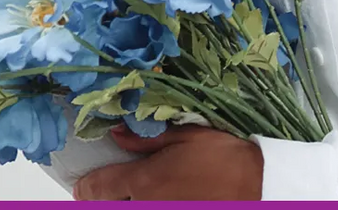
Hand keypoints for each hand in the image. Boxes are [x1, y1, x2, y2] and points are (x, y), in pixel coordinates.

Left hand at [72, 123, 263, 200]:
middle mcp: (146, 207)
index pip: (100, 188)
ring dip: (127, 203)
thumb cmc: (223, 155)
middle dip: (100, 199)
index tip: (82, 184)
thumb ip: (146, 140)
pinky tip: (157, 197)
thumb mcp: (186, 136)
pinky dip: (147, 205)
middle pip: (108, 208)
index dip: (86, 186)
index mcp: (145, 181)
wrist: (256, 186)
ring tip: (131, 194)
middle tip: (99, 192)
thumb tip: (116, 135)